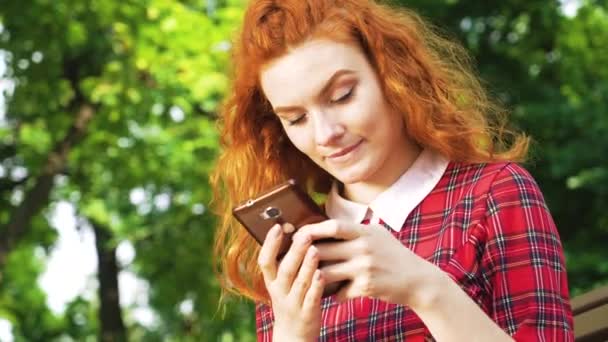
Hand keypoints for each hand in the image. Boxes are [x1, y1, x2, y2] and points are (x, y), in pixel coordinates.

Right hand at [257, 223, 323, 340]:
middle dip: (294, 251)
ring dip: (307, 266)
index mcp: (271, 282)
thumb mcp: (281, 284)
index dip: (270, 244)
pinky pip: (311, 299)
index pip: (265, 261)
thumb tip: (295, 232)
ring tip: (315, 249)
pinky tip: (322, 274)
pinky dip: (316, 287)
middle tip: (304, 234)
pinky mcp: (307, 314)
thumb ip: (286, 263)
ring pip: (299, 283)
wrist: (293, 336)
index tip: (277, 226)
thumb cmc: (290, 301)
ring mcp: (292, 303)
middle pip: (285, 270)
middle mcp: (279, 292)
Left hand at [295, 219, 440, 305]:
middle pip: (324, 250)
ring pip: (327, 272)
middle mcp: (365, 248)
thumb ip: (356, 230)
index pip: (333, 226)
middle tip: (291, 258)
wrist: (418, 280)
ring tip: (304, 277)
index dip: (313, 229)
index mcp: (365, 232)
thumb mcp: (378, 235)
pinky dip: (331, 294)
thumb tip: (328, 225)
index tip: (298, 233)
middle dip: (305, 255)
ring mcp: (365, 268)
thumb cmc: (394, 255)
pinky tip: (327, 294)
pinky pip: (339, 292)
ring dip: (314, 276)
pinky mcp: (367, 287)